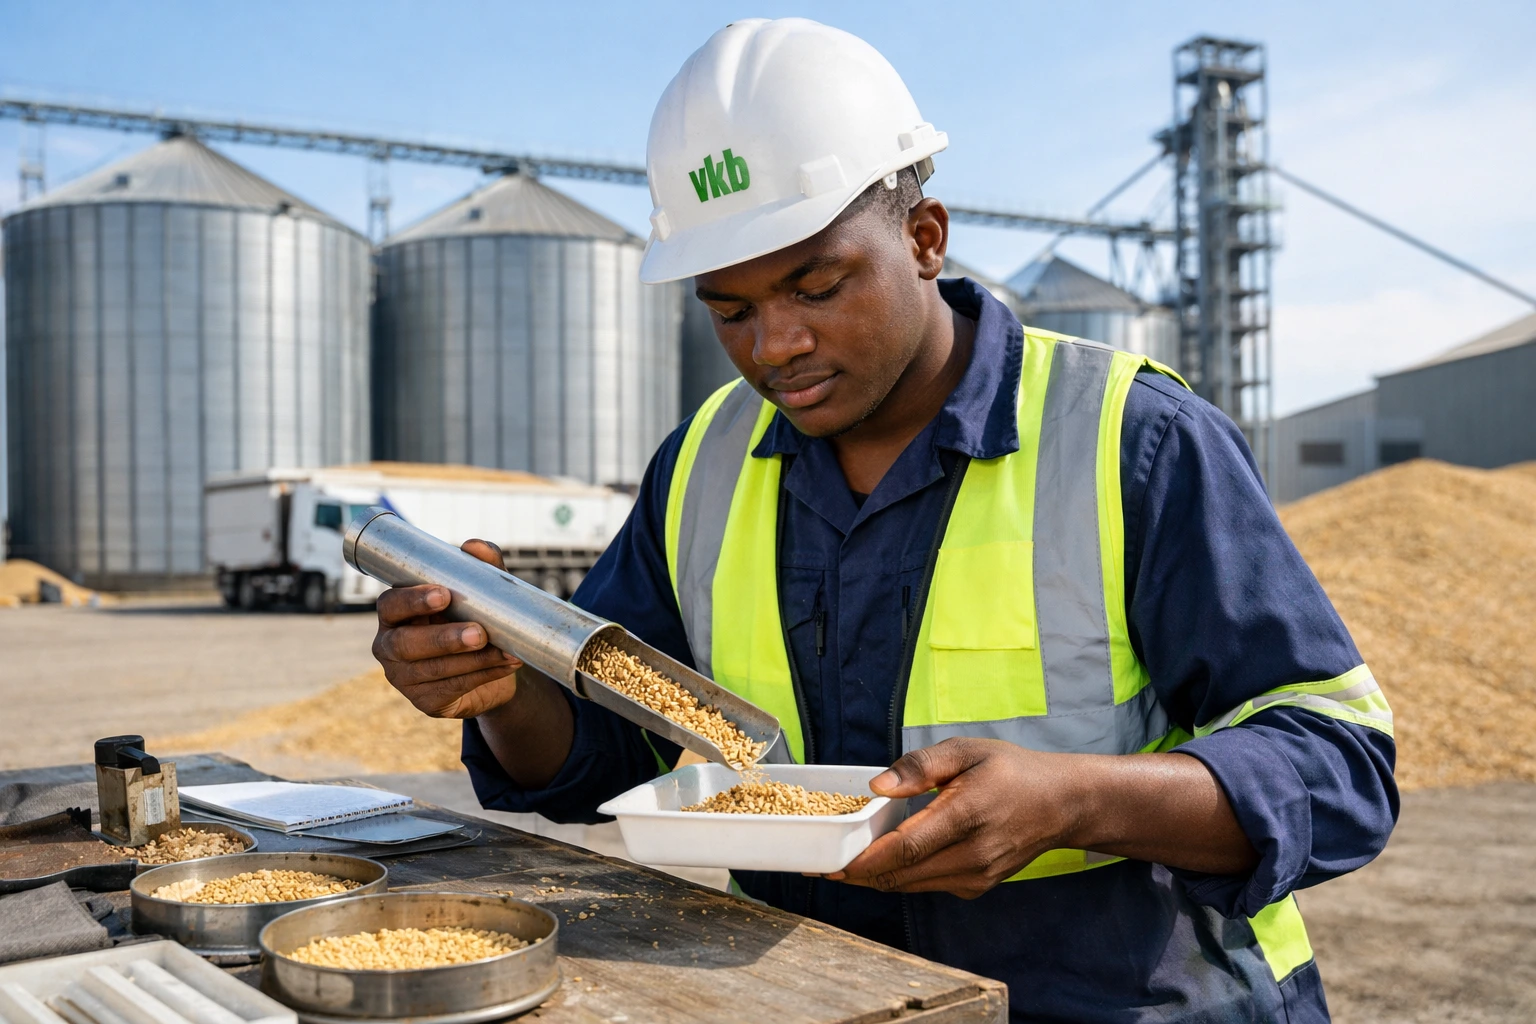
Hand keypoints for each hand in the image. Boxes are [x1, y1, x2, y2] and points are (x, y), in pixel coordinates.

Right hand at [371, 539, 523, 718]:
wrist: (496, 666)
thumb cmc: (478, 619)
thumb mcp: (483, 593)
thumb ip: (480, 568)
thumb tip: (475, 546)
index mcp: (397, 613)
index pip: (390, 604)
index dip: (412, 600)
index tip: (444, 595)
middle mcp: (390, 646)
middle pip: (405, 643)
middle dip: (443, 638)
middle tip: (479, 632)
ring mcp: (404, 678)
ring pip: (432, 669)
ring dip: (472, 660)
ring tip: (505, 650)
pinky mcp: (425, 702)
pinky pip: (450, 689)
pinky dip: (482, 676)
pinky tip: (506, 665)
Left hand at [828, 738, 1080, 898]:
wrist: (1061, 804)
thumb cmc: (1011, 771)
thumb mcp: (966, 751)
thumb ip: (919, 766)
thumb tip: (877, 786)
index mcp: (966, 815)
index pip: (904, 848)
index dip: (862, 859)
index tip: (828, 862)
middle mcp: (972, 855)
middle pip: (900, 875)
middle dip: (857, 873)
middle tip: (820, 865)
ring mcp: (976, 877)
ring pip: (910, 885)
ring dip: (875, 877)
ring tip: (841, 863)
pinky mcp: (976, 887)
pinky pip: (926, 886)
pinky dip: (900, 877)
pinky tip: (882, 861)